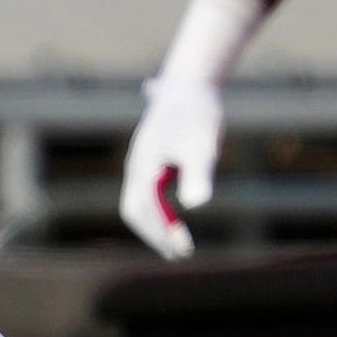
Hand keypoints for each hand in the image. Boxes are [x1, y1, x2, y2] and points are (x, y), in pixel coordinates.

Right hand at [120, 74, 220, 258]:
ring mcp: (143, 161)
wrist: (192, 83)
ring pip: (140, 201)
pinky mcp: (154, 158)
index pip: (140, 210)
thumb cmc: (197, 114)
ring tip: (179, 241)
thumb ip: (198, 173)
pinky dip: (160, 211)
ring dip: (157, 223)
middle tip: (179, 253)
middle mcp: (137, 166)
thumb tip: (196, 203)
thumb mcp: (202, 145)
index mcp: (142, 165)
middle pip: (134, 209)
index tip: (180, 249)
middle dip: (154, 233)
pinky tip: (178, 216)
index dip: (158, 233)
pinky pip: (149, 192)